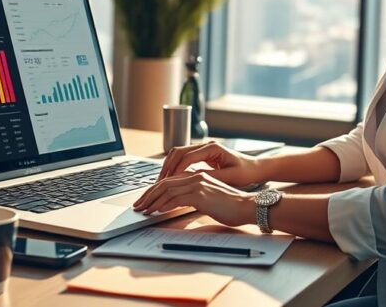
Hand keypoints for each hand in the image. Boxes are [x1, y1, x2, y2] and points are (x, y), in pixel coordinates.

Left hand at [132, 171, 254, 226]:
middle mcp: (196, 176)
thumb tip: (178, 204)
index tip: (145, 200)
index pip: (170, 180)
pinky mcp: (200, 194)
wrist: (247, 206)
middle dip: (148, 195)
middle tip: (138, 205)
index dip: (155, 190)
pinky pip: (176, 198)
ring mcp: (198, 184)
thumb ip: (194, 197)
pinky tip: (157, 211)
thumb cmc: (231, 206)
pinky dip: (164, 205)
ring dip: (152, 201)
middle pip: (165, 183)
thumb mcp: (209, 199)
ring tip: (143, 210)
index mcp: (198, 175)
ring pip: (167, 190)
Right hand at [156, 141, 263, 186]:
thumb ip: (210, 177)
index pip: (187, 157)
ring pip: (179, 154)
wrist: (255, 168)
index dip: (176, 170)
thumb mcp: (229, 177)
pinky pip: (184, 158)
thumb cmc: (246, 172)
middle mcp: (206, 145)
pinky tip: (171, 178)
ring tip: (162, 181)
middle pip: (178, 152)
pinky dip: (175, 167)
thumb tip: (190, 179)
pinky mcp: (203, 155)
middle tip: (159, 182)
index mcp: (213, 148)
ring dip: (169, 166)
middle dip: (167, 167)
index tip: (168, 182)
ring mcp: (204, 149)